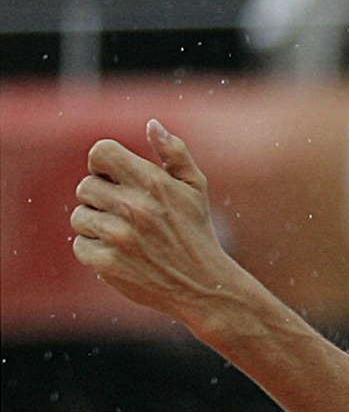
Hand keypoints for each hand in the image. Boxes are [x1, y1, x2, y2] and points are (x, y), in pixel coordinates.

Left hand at [71, 120, 247, 326]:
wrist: (206, 288)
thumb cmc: (196, 233)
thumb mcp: (195, 189)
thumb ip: (175, 153)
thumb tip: (152, 124)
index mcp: (154, 184)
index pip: (101, 152)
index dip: (102, 165)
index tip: (115, 181)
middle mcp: (136, 208)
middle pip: (85, 187)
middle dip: (100, 200)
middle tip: (125, 217)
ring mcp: (120, 237)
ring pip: (80, 217)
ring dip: (96, 227)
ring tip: (125, 239)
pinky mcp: (108, 264)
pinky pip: (80, 246)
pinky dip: (96, 252)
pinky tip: (121, 257)